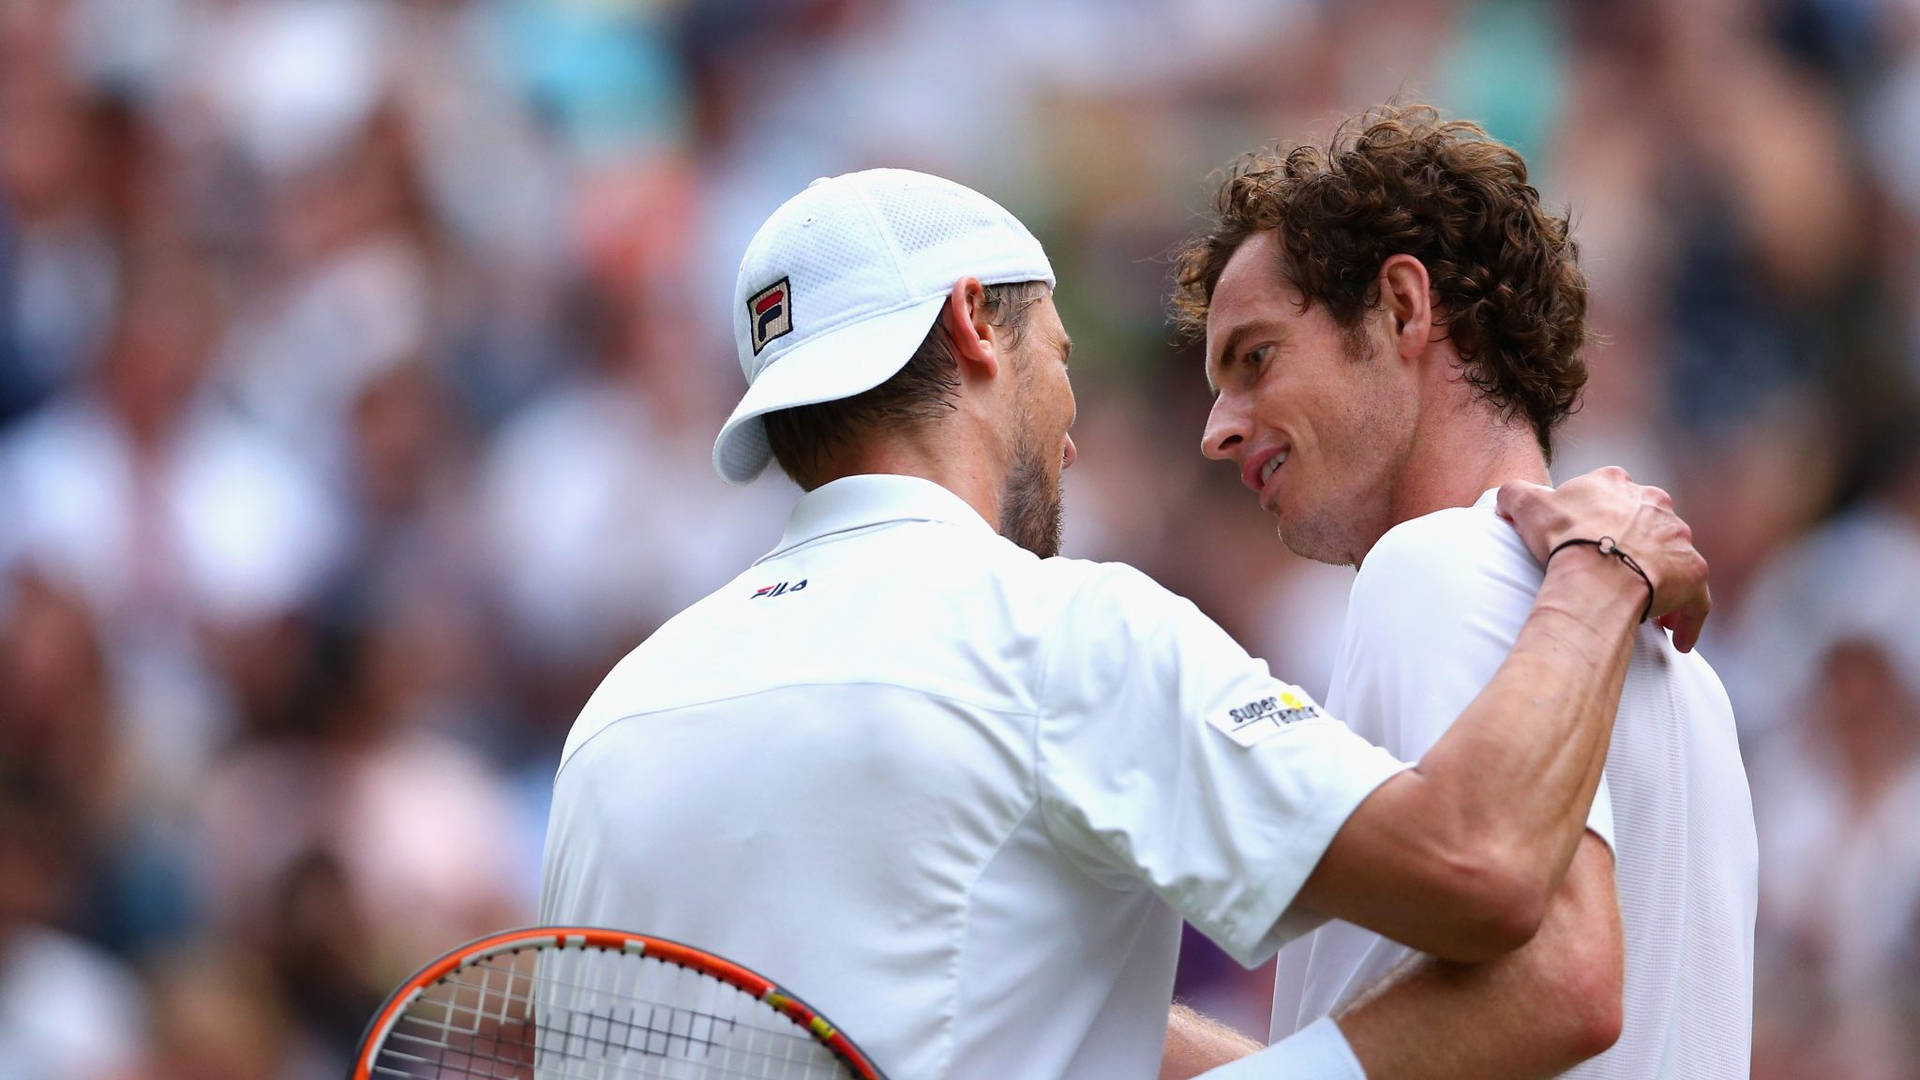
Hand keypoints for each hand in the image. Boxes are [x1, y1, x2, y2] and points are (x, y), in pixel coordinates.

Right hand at [1497, 467, 1711, 651]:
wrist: (1597, 572)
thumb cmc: (1564, 537)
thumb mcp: (1527, 505)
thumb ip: (1516, 493)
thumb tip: (1507, 496)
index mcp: (1617, 485)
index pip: (1614, 494)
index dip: (1603, 516)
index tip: (1593, 537)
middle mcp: (1656, 506)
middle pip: (1649, 524)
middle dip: (1640, 546)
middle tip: (1620, 572)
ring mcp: (1679, 539)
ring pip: (1675, 560)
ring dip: (1664, 580)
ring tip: (1648, 609)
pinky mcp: (1693, 574)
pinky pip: (1696, 601)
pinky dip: (1688, 619)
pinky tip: (1678, 640)